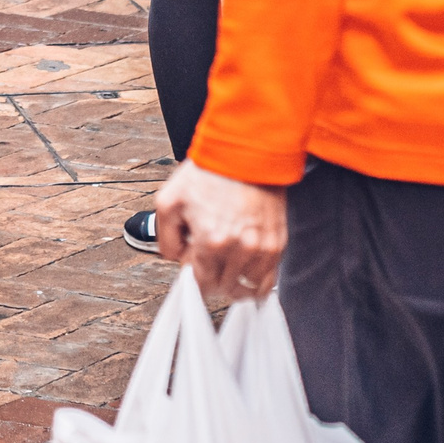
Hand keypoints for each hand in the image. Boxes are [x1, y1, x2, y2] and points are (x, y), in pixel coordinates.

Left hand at [154, 161, 288, 305]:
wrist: (245, 152)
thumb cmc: (209, 172)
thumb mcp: (169, 201)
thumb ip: (166, 238)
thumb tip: (176, 260)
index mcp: (211, 241)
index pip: (201, 284)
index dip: (194, 277)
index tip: (193, 269)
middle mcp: (239, 249)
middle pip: (224, 289)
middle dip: (212, 280)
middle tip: (207, 262)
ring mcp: (262, 249)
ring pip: (247, 289)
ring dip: (234, 284)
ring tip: (226, 267)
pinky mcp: (277, 243)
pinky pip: (269, 280)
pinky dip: (256, 282)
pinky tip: (245, 271)